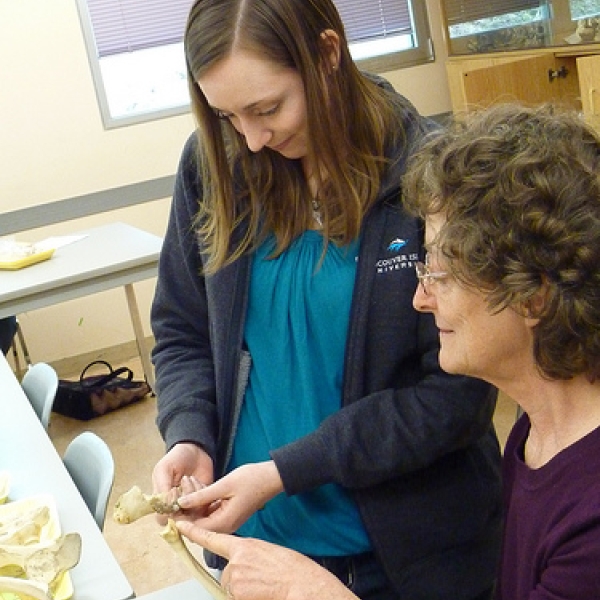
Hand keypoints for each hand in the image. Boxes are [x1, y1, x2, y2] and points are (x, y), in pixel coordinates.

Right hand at [152, 443, 213, 522]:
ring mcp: (191, 505)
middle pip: (181, 518)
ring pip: (195, 512)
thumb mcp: (164, 469)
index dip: (169, 511)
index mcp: (162, 502)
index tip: (174, 491)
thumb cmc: (176, 459)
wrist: (195, 450)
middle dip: (185, 499)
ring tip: (190, 477)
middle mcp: (176, 507)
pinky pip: (206, 505)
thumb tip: (165, 507)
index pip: (163, 519)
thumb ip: (162, 487)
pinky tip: (198, 479)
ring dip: (194, 493)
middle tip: (184, 480)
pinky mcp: (205, 500)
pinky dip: (202, 491)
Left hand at [176, 461, 283, 532]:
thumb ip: (201, 496)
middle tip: (180, 489)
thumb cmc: (252, 479)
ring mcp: (228, 522)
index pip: (195, 529)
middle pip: (198, 526)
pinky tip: (199, 487)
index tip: (169, 507)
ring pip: (203, 518)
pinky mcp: (230, 515)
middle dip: (186, 510)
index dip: (180, 519)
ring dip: (194, 504)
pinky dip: (203, 503)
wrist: (272, 477)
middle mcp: (225, 527)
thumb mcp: (224, 485)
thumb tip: (181, 503)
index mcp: (224, 523)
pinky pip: (210, 513)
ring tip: (188, 483)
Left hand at [176, 522, 357, 599]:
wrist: (300, 582)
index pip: (213, 538)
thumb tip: (240, 561)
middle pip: (225, 571)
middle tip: (259, 578)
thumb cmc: (291, 567)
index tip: (179, 525)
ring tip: (263, 585)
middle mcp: (236, 561)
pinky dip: (245, 596)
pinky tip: (261, 592)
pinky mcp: (237, 593)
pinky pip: (235, 596)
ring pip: (230, 586)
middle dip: (237, 577)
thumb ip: (249, 553)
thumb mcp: (267, 551)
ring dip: (242, 588)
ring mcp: (235, 579)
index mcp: (244, 545)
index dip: (194, 532)